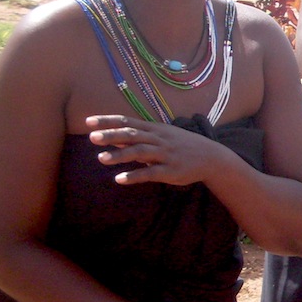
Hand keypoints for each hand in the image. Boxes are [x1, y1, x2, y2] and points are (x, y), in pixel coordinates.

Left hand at [88, 115, 219, 185]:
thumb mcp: (163, 136)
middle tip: (92, 137)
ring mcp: (165, 155)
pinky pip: (151, 173)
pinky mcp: (171, 171)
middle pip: (132, 135)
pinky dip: (135, 175)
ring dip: (120, 155)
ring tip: (101, 158)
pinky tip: (119, 179)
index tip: (89, 122)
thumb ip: (139, 137)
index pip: (128, 122)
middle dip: (112, 135)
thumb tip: (114, 137)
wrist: (212, 158)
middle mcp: (159, 140)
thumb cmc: (182, 146)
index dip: (108, 121)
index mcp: (155, 129)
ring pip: (141, 152)